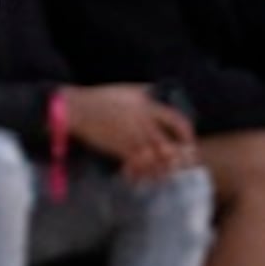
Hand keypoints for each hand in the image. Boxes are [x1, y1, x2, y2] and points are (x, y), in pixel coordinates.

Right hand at [62, 83, 195, 176]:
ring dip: (161, 169)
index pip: (177, 121)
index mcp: (148, 107)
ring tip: (163, 174)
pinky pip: (137, 165)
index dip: (187, 135)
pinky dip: (141, 172)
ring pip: (154, 159)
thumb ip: (146, 92)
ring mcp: (131, 137)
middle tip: (180, 165)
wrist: (76, 109)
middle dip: (177, 158)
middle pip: (169, 146)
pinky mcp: (118, 149)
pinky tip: (143, 176)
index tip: (188, 142)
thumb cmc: (101, 97)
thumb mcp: (127, 89)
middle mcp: (143, 123)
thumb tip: (161, 94)